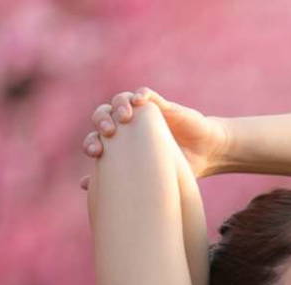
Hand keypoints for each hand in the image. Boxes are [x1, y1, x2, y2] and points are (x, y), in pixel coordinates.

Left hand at [79, 87, 228, 188]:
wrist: (207, 155)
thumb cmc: (177, 168)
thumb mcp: (150, 178)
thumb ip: (120, 178)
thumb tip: (84, 186)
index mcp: (122, 142)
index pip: (97, 137)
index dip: (92, 141)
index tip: (95, 153)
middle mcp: (129, 125)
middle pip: (103, 114)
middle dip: (101, 120)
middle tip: (108, 132)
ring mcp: (144, 114)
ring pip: (120, 100)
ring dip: (118, 105)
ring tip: (125, 117)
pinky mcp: (163, 106)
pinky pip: (146, 93)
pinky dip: (141, 94)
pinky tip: (140, 100)